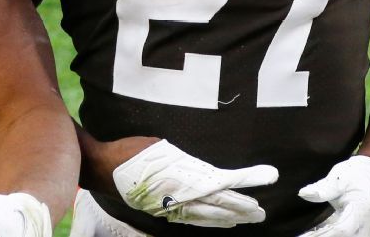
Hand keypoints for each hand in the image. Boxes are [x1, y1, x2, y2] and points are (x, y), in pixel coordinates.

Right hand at [111, 140, 278, 227]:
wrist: (101, 167)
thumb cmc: (129, 151)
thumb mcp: (160, 147)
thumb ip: (185, 161)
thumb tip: (202, 170)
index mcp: (181, 177)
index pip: (222, 181)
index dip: (246, 180)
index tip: (268, 177)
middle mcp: (178, 196)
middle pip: (219, 203)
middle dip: (243, 206)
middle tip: (262, 211)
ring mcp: (171, 206)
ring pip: (208, 215)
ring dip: (231, 216)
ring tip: (250, 217)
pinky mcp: (163, 211)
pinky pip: (192, 219)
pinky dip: (211, 221)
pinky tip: (223, 221)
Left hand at [297, 155, 369, 236]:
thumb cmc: (352, 176)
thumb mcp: (338, 178)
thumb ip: (322, 189)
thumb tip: (303, 193)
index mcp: (364, 208)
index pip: (341, 230)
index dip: (320, 235)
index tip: (303, 236)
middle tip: (305, 236)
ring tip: (313, 233)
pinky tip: (324, 233)